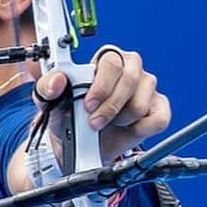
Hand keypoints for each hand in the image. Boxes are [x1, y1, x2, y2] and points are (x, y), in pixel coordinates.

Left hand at [35, 46, 170, 162]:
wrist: (81, 146)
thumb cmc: (70, 117)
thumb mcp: (51, 102)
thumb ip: (47, 88)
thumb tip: (57, 80)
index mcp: (106, 59)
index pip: (112, 61)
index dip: (101, 85)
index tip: (88, 105)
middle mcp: (131, 68)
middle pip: (131, 80)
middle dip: (111, 107)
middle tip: (95, 122)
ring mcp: (147, 88)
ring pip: (141, 104)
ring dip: (121, 121)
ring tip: (109, 123)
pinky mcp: (159, 108)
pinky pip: (158, 120)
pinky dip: (140, 130)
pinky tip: (127, 128)